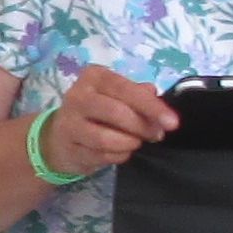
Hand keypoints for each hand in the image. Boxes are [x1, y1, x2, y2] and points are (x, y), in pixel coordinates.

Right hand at [40, 65, 179, 175]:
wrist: (60, 138)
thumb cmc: (97, 112)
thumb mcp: (117, 96)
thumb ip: (137, 94)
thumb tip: (155, 95)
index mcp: (93, 77)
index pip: (126, 89)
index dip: (151, 106)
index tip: (172, 122)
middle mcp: (77, 96)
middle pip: (117, 113)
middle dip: (143, 127)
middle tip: (156, 135)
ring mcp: (69, 123)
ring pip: (107, 138)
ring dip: (129, 143)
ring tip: (135, 142)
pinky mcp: (69, 147)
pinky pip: (102, 155)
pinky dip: (118, 155)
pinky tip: (120, 151)